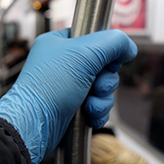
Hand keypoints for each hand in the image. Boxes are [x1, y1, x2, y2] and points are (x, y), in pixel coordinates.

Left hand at [0, 28, 136, 163]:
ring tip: (89, 106)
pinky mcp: (71, 108)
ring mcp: (67, 87)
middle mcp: (63, 64)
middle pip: (103, 66)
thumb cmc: (49, 86)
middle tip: (95, 86)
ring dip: (102, 99)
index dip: (106, 52)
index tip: (105, 62)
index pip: (94, 39)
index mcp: (60, 43)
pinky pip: (97, 107)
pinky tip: (89, 116)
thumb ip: (113, 43)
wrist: (34, 125)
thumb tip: (129, 47)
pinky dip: (97, 112)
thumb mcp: (85, 54)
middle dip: (105, 81)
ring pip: (102, 89)